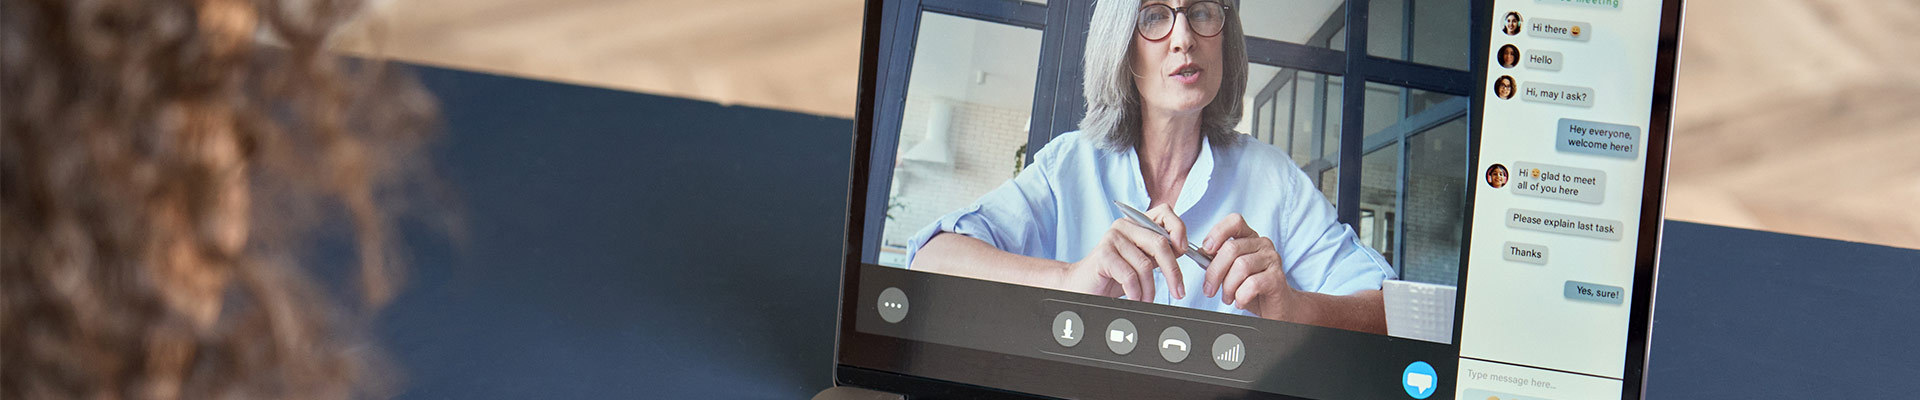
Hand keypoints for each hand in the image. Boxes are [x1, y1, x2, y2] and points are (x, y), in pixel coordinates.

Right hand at [1060, 204, 1189, 301]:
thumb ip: (1160, 252)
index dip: (1179, 229)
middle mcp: (1124, 226)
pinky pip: (1130, 276)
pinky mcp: (1103, 254)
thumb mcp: (1142, 261)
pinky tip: (1134, 298)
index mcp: (1136, 223)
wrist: (1082, 285)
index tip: (1184, 250)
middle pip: (1160, 243)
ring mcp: (1112, 238)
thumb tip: (1184, 250)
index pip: (1165, 212)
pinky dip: (1136, 292)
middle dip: (1173, 271)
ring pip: (1145, 265)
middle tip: (1178, 291)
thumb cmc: (1114, 275)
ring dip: (1150, 289)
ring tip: (1147, 300)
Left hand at [1200, 213, 1296, 317]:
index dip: (1217, 233)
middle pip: (1231, 248)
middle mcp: (1263, 244)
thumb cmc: (1251, 287)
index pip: (1234, 221)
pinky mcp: (1277, 277)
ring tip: (1227, 298)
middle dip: (1215, 272)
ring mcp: (1272, 259)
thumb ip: (1217, 259)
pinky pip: (1252, 284)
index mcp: (1250, 237)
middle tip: (1209, 290)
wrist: (1276, 306)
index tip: (1206, 249)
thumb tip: (1200, 253)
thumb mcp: (1230, 271)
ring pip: (1241, 266)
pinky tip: (1240, 301)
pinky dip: (1241, 296)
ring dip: (1228, 287)